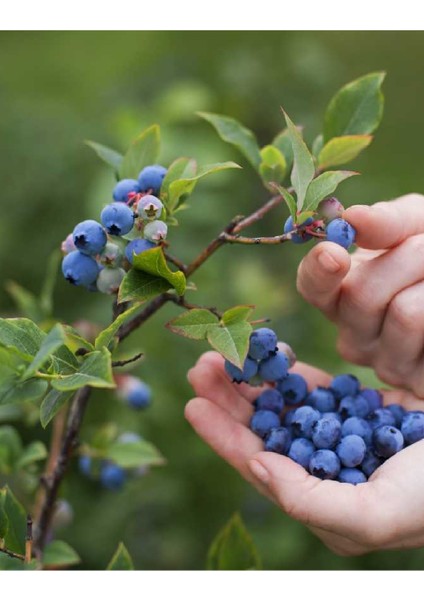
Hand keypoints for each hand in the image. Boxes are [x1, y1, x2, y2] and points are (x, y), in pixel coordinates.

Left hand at [186, 351, 423, 555]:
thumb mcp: (374, 515)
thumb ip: (310, 500)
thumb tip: (259, 467)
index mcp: (321, 499)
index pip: (261, 466)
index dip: (225, 437)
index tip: (193, 406)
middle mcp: (325, 468)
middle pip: (266, 431)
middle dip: (230, 401)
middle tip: (201, 367)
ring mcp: (342, 436)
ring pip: (285, 405)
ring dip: (254, 380)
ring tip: (224, 353)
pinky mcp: (361, 408)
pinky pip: (318, 388)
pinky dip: (292, 371)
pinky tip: (271, 354)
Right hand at [297, 193, 423, 396]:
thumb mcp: (416, 226)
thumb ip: (387, 221)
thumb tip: (351, 218)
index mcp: (343, 296)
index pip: (313, 286)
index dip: (319, 270)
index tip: (333, 252)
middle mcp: (355, 335)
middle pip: (361, 295)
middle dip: (409, 257)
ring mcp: (387, 364)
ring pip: (404, 314)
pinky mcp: (418, 381)